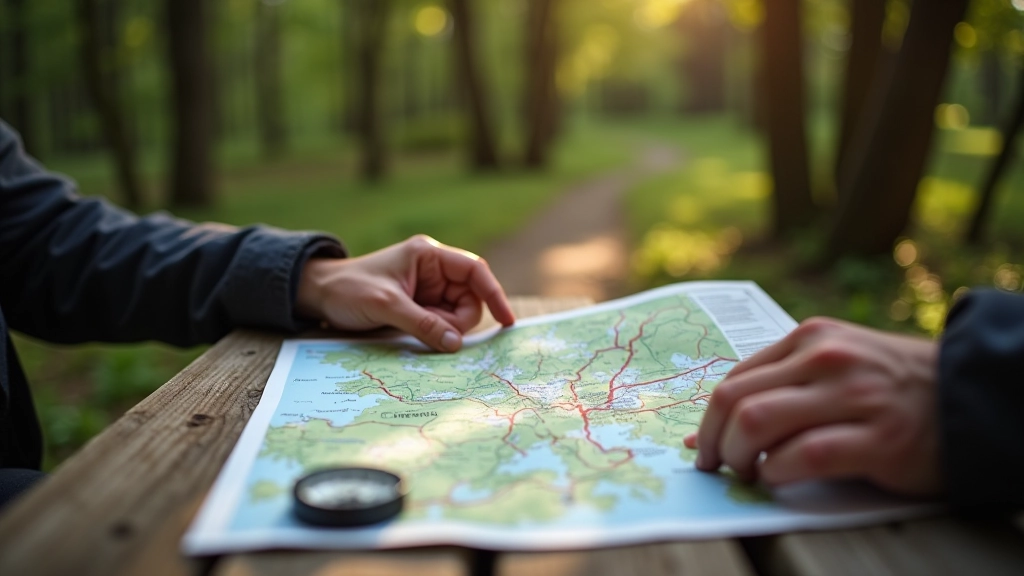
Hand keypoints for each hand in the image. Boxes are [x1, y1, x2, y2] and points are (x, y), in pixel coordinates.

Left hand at [296, 235, 514, 351]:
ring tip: (414, 330)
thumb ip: (423, 324)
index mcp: (428, 255)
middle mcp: (433, 270)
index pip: (474, 270)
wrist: (318, 296)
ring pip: (456, 315)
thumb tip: (456, 344)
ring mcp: (427, 290)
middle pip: (469, 298)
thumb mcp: (386, 305)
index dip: (494, 293)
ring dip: (446, 329)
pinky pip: (441, 324)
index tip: (506, 320)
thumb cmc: (348, 289)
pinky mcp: (419, 308)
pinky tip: (419, 338)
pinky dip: (437, 334)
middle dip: (459, 320)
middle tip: (438, 335)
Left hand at [683, 317, 941, 495]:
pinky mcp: (878, 436)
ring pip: (757, 423)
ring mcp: (853, 395)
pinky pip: (804, 456)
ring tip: (749, 473)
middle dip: (713, 442)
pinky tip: (781, 478)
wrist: (968, 396)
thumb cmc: (888, 386)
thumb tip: (703, 434)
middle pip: (734, 400)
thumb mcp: (833, 366)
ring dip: (739, 459)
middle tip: (716, 467)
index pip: (734, 377)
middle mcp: (826, 357)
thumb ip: (777, 388)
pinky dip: (779, 473)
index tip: (703, 446)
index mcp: (810, 337)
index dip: (708, 418)